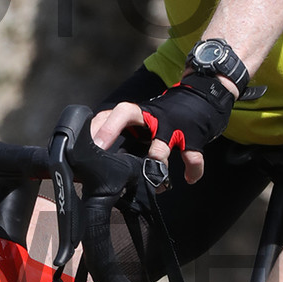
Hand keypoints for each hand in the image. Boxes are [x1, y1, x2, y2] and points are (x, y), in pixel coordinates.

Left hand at [89, 97, 210, 185]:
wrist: (202, 99)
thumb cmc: (165, 118)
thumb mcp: (143, 123)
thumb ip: (124, 139)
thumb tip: (95, 166)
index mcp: (135, 113)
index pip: (109, 113)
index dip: (95, 125)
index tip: (80, 143)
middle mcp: (150, 116)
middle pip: (126, 113)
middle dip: (110, 129)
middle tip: (99, 149)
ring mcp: (171, 126)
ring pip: (161, 143)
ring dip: (156, 163)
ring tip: (152, 181)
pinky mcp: (192, 137)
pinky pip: (193, 156)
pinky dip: (193, 170)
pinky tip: (188, 179)